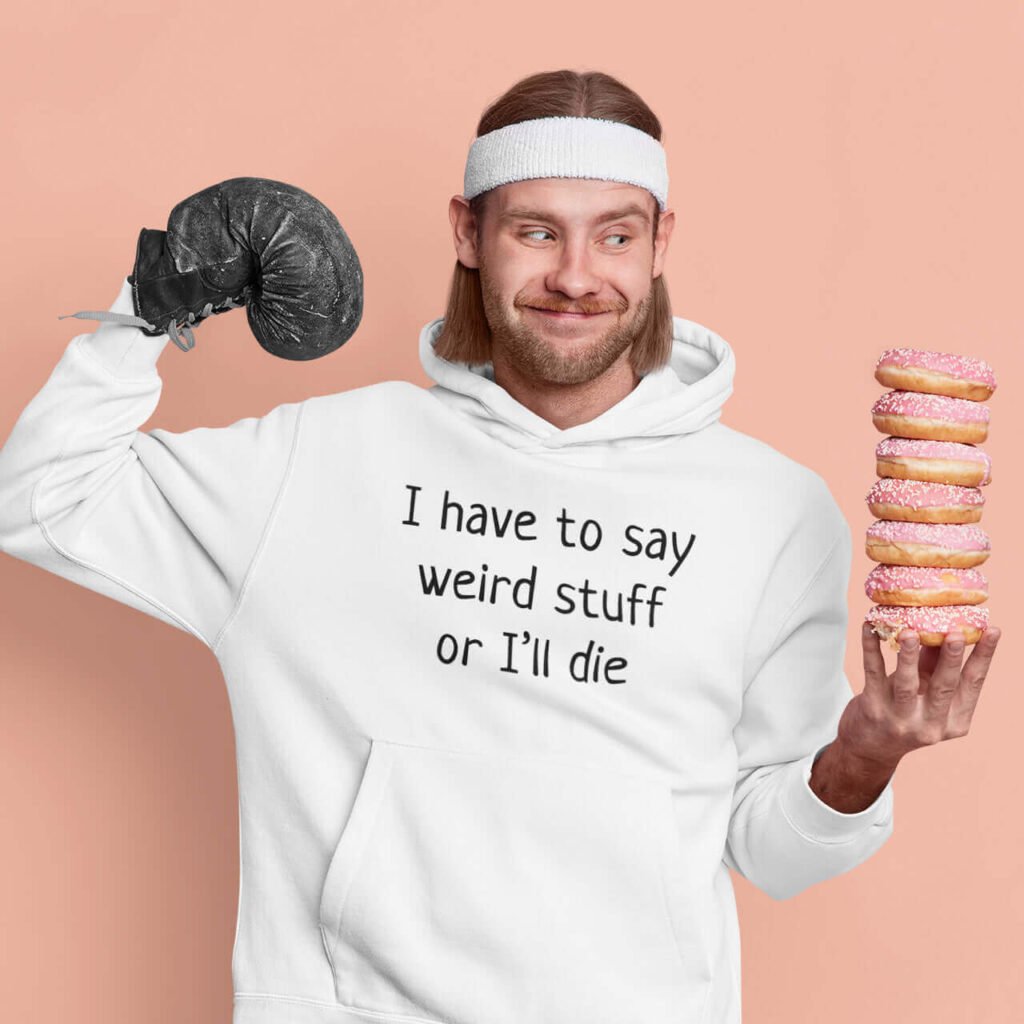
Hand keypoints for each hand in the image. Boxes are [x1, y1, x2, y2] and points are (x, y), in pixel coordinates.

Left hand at [834, 623, 1001, 768]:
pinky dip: (871, 649)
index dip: (984, 657)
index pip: (972, 684)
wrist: (869, 748)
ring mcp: (900, 720)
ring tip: (910, 632)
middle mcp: (930, 725)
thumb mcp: (926, 693)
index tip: (993, 630)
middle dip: (951, 658)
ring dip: (909, 656)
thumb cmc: (904, 712)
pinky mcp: (872, 710)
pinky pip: (873, 674)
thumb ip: (935, 664)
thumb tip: (945, 624)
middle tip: (956, 633)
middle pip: (944, 687)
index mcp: (954, 721)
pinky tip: (869, 628)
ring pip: (907, 684)